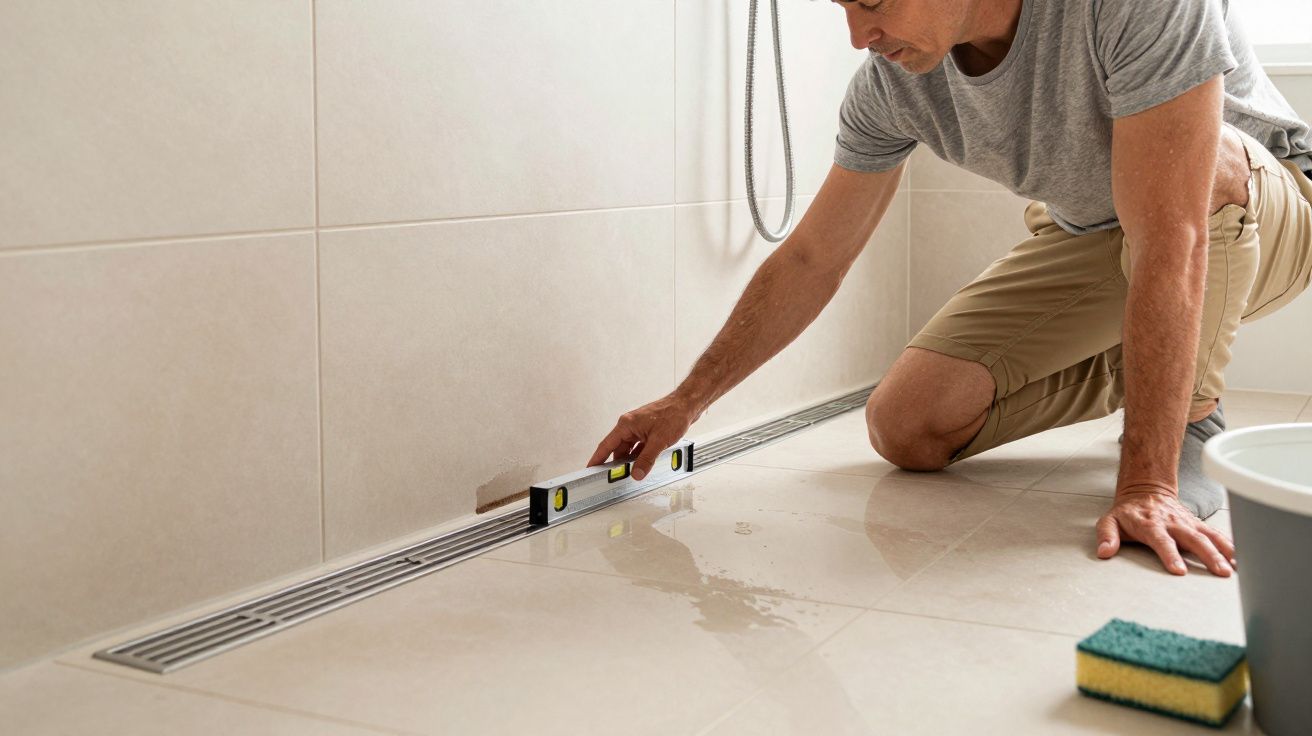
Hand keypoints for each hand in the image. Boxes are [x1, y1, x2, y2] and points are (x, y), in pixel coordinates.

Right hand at [588, 394, 700, 480]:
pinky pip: (638, 446)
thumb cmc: (673, 415)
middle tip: (612, 477)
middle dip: (616, 463)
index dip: (597, 458)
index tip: (590, 469)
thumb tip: (637, 473)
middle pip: (617, 448)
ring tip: (630, 472)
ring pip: (629, 448)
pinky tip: (642, 463)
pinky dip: (639, 455)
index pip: (606, 445)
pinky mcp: (647, 430)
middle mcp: (630, 425)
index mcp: (626, 424)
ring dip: (630, 460)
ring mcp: (639, 428)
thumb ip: (646, 459)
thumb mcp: (658, 441)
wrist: (687, 405)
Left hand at [1095, 486, 1236, 576]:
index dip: (1170, 555)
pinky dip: (1230, 545)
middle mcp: (1173, 523)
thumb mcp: (1109, 520)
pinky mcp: (1198, 524)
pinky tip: (1242, 560)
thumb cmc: (1127, 512)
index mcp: (1150, 524)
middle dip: (1208, 556)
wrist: (1145, 490)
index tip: (1178, 571)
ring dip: (1224, 552)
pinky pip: (1216, 534)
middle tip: (1221, 572)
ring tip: (1237, 569)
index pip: (1161, 541)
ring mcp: (1188, 523)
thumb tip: (1104, 552)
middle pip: (1193, 539)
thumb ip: (1106, 536)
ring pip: (1209, 536)